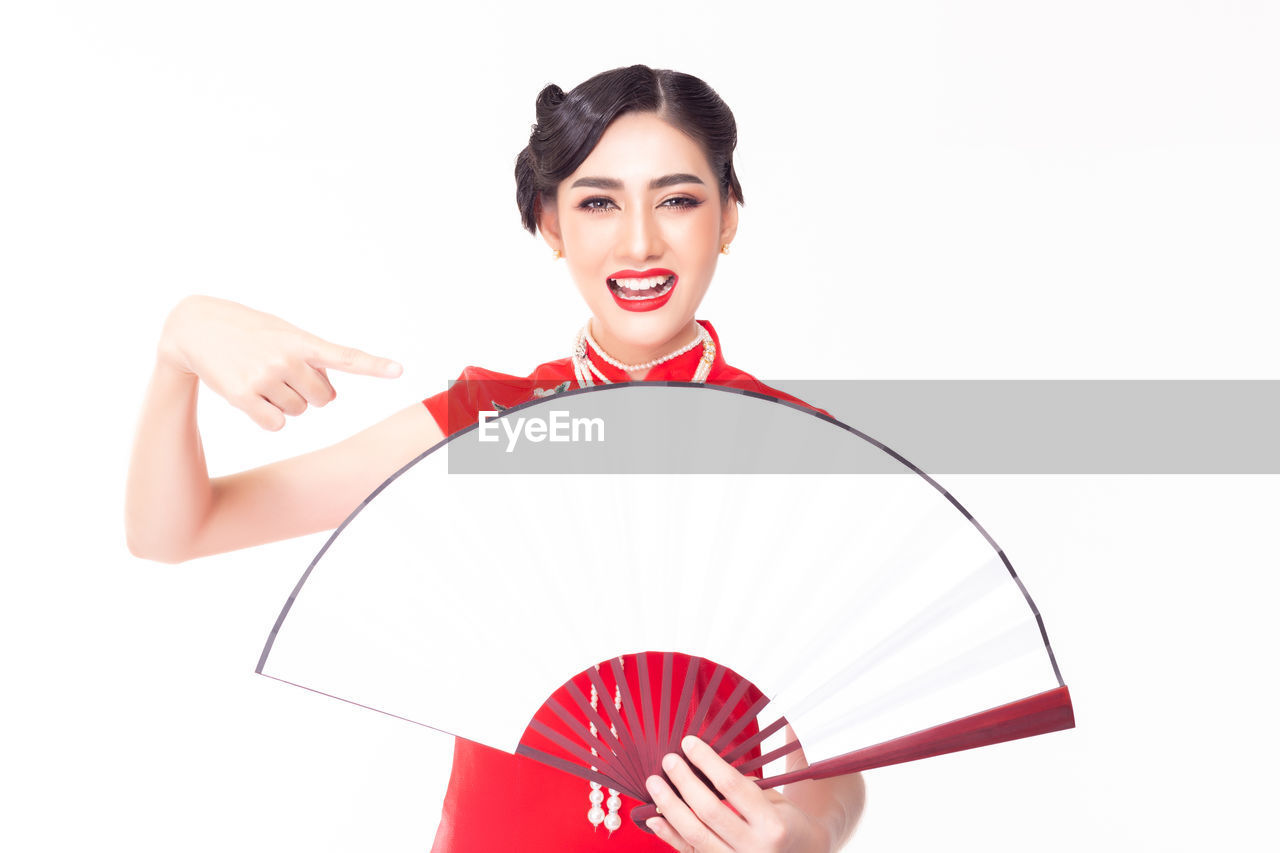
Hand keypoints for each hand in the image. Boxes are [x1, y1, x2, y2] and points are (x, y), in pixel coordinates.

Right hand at [158, 295, 401, 429]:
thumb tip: (329, 397)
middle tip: (282, 372)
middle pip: (324, 399)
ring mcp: (264, 378)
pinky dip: (268, 416)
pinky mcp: (243, 397)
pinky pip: (276, 424)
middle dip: (309, 392)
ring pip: (299, 412)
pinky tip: (251, 395)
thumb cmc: (250, 332)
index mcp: (302, 341)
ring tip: (260, 376)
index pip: (345, 356)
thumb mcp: (284, 334)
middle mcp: (286, 359)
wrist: (196, 328)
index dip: (373, 365)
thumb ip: (312, 360)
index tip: (398, 371)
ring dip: (285, 401)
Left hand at [644, 736, 833, 852]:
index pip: (733, 786)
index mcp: (773, 824)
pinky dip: (669, 835)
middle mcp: (755, 848)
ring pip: (695, 835)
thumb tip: (708, 758)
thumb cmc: (787, 822)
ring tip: (654, 783)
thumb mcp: (777, 800)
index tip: (688, 742)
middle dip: (684, 782)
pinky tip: (654, 816)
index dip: (707, 762)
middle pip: (710, 810)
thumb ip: (747, 784)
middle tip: (667, 759)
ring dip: (669, 806)